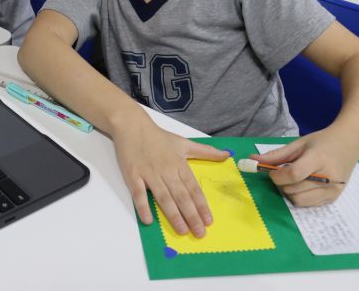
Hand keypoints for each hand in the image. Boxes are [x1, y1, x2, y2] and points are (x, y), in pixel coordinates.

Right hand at [112, 116, 228, 236]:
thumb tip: (227, 155)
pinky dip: (143, 207)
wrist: (132, 126)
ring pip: (164, 197)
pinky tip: (148, 220)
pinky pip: (138, 194)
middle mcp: (166, 170)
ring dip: (173, 215)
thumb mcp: (184, 142)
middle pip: (181, 196)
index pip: (193, 188)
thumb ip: (206, 151)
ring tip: (182, 230)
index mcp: (179, 164)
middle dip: (192, 215)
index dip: (201, 205)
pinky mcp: (133, 175)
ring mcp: (149, 174)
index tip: (209, 221)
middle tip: (199, 233)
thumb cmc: (158, 136)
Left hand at [249, 129, 357, 205]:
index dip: (277, 175)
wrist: (349, 144)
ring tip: (296, 178)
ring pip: (298, 200)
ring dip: (290, 191)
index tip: (272, 171)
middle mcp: (329, 178)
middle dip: (282, 182)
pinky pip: (308, 204)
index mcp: (319, 159)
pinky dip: (300, 196)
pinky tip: (305, 184)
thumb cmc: (322, 142)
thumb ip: (276, 155)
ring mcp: (333, 190)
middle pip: (293, 189)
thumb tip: (252, 160)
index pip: (293, 174)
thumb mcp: (298, 144)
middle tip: (286, 171)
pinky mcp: (334, 198)